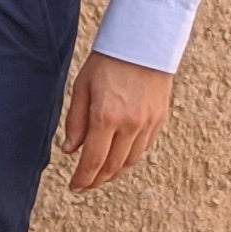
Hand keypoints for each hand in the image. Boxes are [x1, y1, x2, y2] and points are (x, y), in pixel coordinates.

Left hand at [60, 51, 172, 192]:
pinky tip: (120, 159)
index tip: (74, 187)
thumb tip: (70, 150)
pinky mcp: (160, 119)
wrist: (143, 44)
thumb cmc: (108, 62)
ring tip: (100, 176)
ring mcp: (148, 123)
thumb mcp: (81, 88)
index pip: (93, 160)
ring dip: (114, 173)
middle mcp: (130, 125)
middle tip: (84, 186)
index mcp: (106, 117)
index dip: (83, 179)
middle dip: (96, 180)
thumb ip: (75, 121)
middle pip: (113, 166)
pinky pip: (144, 148)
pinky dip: (130, 158)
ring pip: (131, 161)